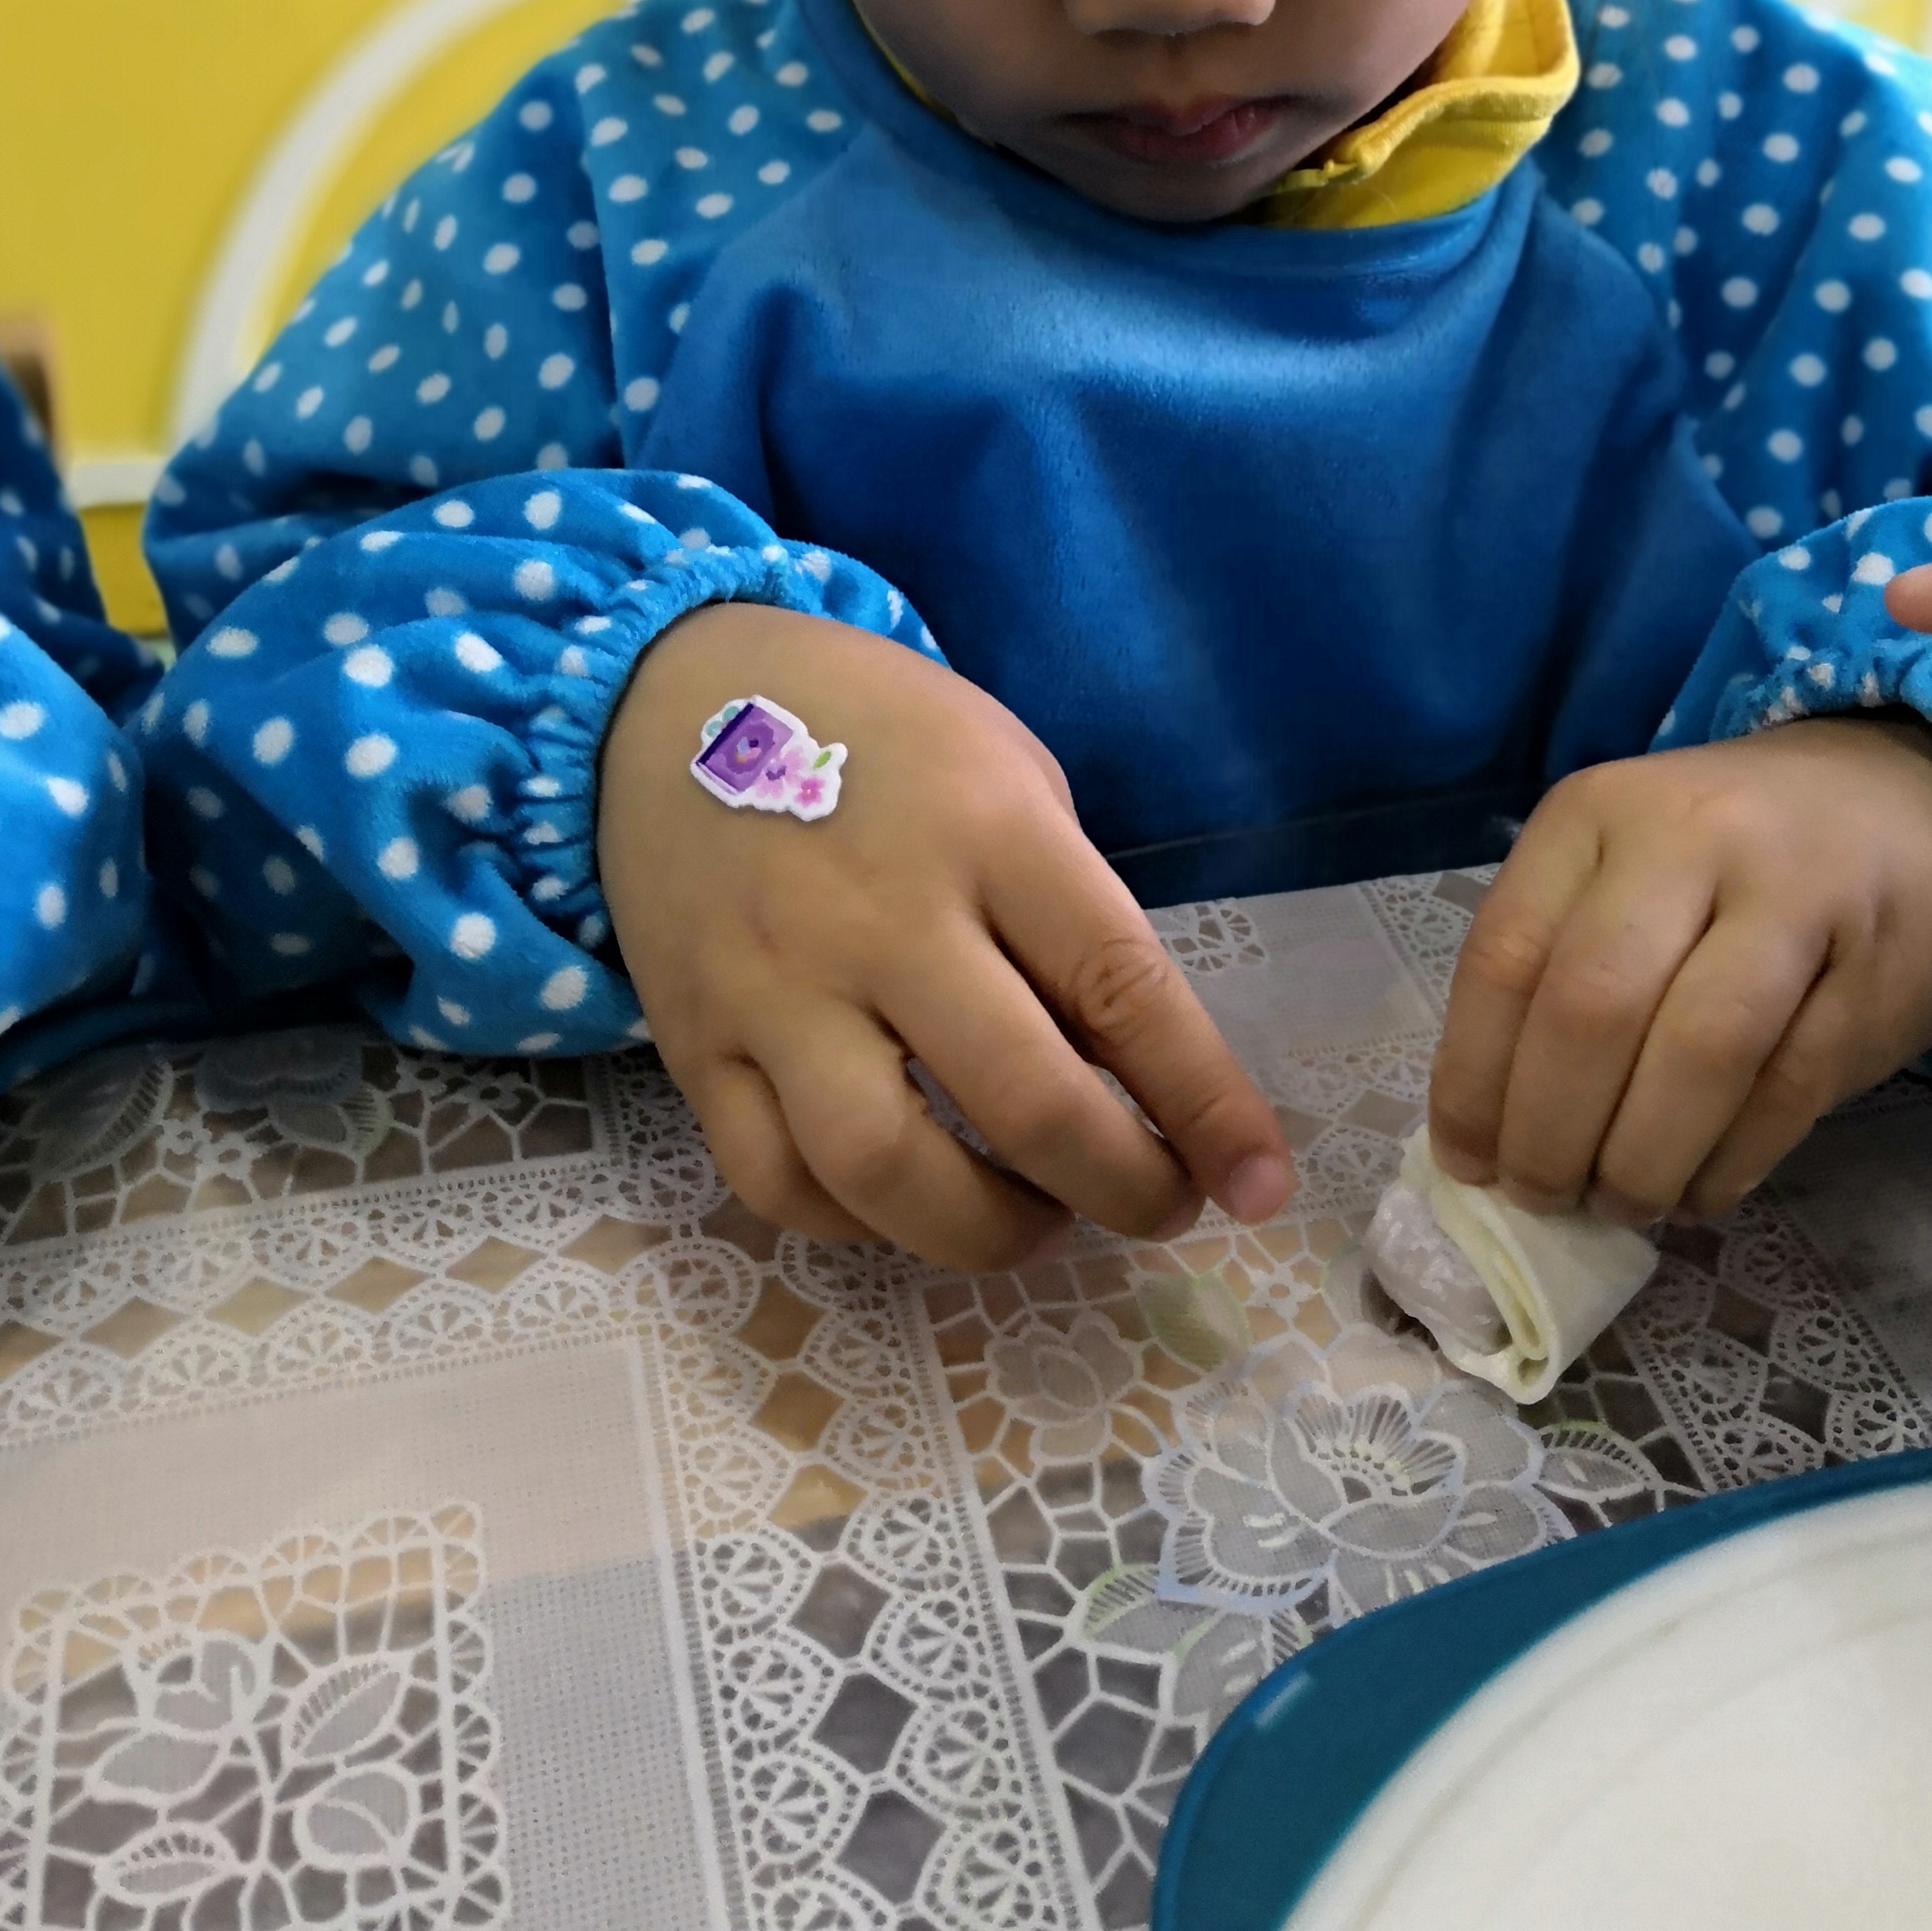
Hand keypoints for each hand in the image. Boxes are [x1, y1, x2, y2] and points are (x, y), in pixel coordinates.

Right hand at [599, 603, 1294, 1268]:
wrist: (671, 699)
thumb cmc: (876, 736)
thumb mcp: (1004, 773)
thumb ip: (1062, 911)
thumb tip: (1129, 1075)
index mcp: (988, 830)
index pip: (1121, 988)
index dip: (1205, 1103)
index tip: (1260, 1182)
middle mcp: (882, 917)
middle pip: (1020, 1100)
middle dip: (1119, 1186)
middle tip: (1157, 1206)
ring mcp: (775, 988)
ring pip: (884, 1169)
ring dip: (987, 1231)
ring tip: (1036, 1220)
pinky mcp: (692, 1042)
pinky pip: (777, 1181)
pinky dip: (857, 1223)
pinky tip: (909, 1202)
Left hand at [1426, 717, 1931, 1225]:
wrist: (1904, 805)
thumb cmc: (1727, 859)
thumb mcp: (1622, 869)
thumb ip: (1556, 971)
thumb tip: (1489, 1135)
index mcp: (1597, 811)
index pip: (1506, 957)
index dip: (1473, 1081)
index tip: (1467, 1165)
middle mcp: (1690, 838)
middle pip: (1593, 1008)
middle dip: (1552, 1134)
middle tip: (1545, 1198)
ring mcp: (1795, 896)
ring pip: (1695, 1054)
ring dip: (1642, 1160)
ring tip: (1623, 1205)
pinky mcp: (1875, 971)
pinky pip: (1786, 1092)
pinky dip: (1727, 1165)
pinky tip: (1698, 1194)